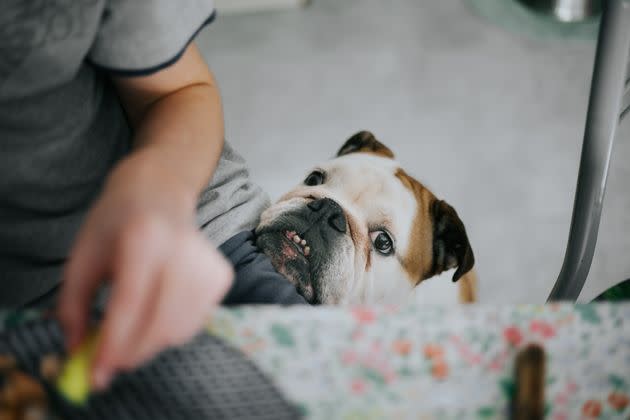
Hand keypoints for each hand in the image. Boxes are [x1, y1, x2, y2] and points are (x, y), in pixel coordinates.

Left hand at [57, 151, 233, 389]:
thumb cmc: (115, 223)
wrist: (158, 192)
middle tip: (111, 361)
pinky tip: (159, 308)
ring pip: (181, 329)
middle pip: (160, 322)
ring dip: (151, 343)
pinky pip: (195, 323)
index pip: (131, 300)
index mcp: (143, 236)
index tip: (98, 372)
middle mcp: (183, 248)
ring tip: (133, 326)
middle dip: (132, 352)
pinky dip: (172, 330)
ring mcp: (208, 262)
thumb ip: (74, 304)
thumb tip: (77, 350)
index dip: (114, 342)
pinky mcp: (222, 275)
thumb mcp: (82, 256)